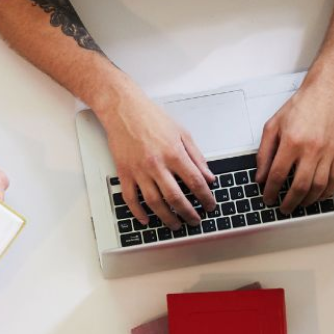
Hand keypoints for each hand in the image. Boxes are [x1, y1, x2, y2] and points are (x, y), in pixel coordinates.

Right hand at [100, 90, 214, 229]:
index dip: (205, 198)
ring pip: (154, 202)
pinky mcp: (124, 172)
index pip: (195, 182)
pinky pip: (130, 198)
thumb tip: (208, 176)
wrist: (123, 109)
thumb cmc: (151, 117)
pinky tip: (146, 219)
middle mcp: (157, 164)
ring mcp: (139, 170)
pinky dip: (138, 212)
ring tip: (175, 225)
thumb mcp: (182, 132)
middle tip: (195, 221)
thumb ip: (197, 156)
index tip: (209, 206)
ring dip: (166, 217)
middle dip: (188, 213)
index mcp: (174, 153)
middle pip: (176, 197)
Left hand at [256, 81, 333, 212]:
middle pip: (299, 186)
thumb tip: (260, 176)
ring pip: (318, 187)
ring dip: (307, 201)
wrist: (327, 92)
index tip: (267, 198)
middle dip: (289, 202)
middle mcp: (311, 149)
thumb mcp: (273, 125)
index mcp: (291, 141)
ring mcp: (328, 152)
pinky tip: (318, 196)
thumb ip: (264, 152)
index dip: (270, 191)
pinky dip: (326, 192)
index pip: (278, 175)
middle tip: (283, 208)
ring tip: (299, 205)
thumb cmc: (301, 106)